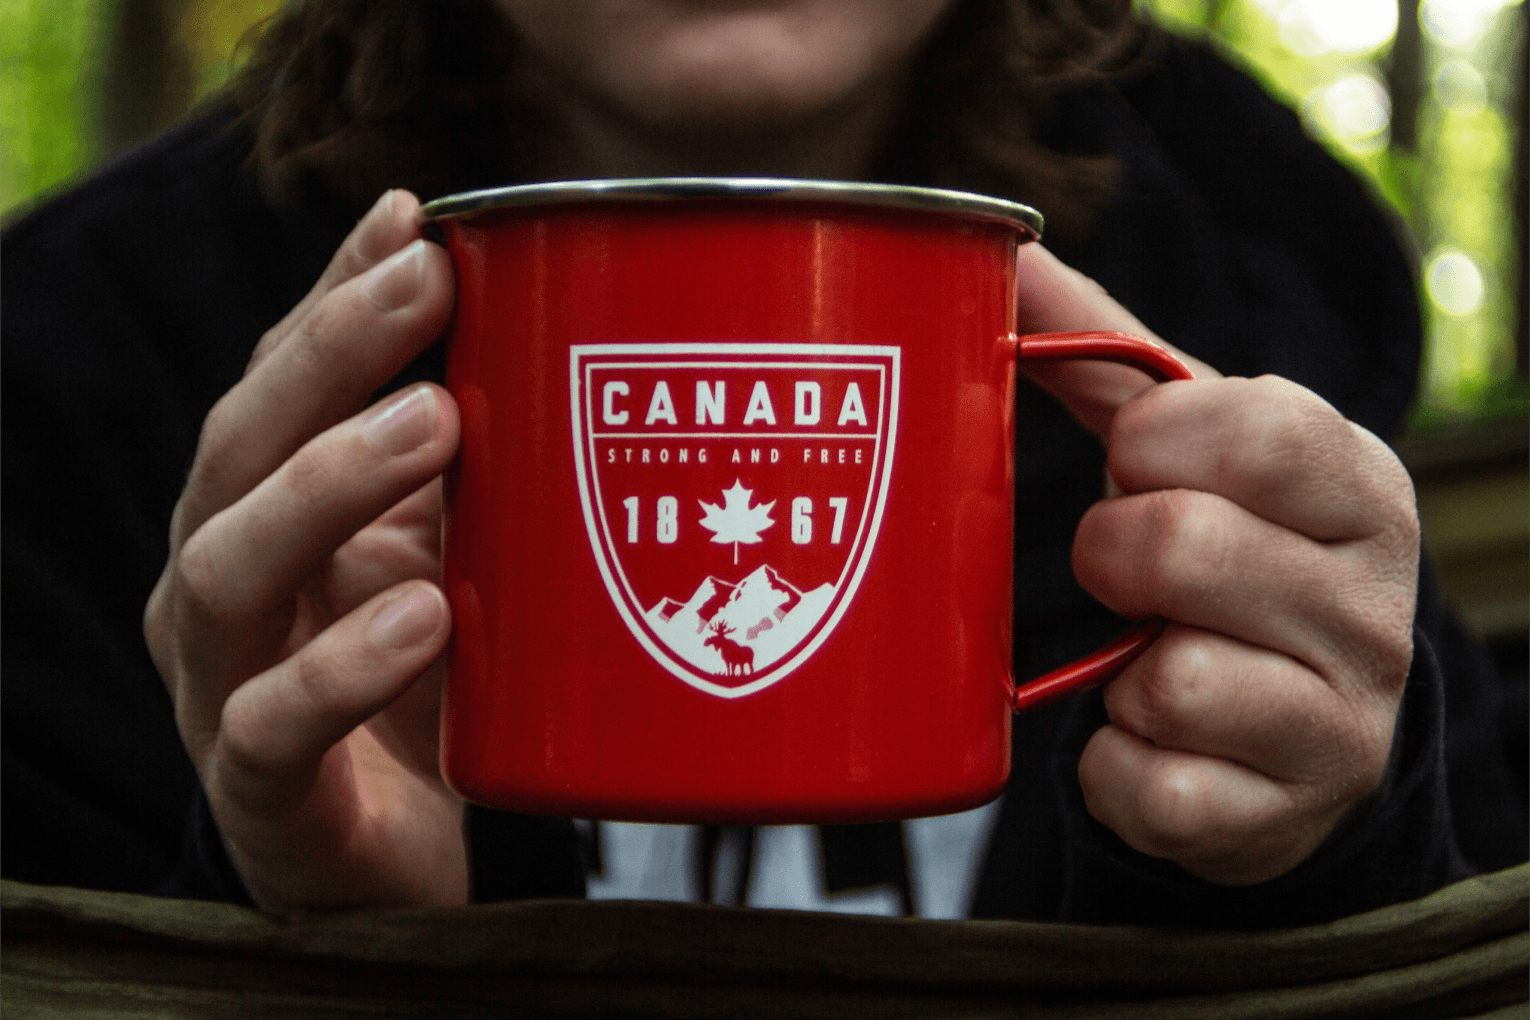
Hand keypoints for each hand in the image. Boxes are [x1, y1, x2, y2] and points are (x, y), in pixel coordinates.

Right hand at [143, 191, 467, 908]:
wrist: (396, 860)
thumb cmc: (423, 682)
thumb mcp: (446, 549)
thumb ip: (471, 460)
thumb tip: (566, 325)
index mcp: (256, 513)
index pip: (275, 382)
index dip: (334, 297)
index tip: (417, 219)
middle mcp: (219, 583)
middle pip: (238, 449)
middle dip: (331, 356)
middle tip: (429, 287)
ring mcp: (223, 687)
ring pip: (233, 567)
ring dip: (332, 483)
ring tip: (437, 424)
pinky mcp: (261, 792)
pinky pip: (277, 725)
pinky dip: (346, 666)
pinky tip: (423, 617)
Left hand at [1016, 244, 1418, 885]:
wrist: (1297, 735)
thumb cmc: (1228, 558)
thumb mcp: (1196, 449)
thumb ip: (1108, 352)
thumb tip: (1003, 250)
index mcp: (1358, 487)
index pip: (1256, 428)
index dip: (1155, 441)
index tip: (1135, 458)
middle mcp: (1373, 605)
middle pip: (1184, 547)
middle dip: (1114, 555)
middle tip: (1121, 568)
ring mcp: (1343, 724)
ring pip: (1173, 681)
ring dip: (1120, 672)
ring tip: (1148, 659)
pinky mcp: (1285, 819)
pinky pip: (1154, 790)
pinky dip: (1115, 767)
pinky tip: (1144, 741)